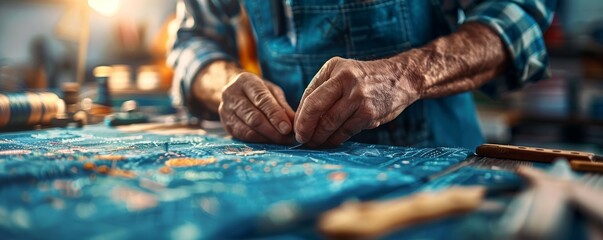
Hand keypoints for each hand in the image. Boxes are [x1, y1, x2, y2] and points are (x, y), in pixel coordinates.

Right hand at [219, 72, 294, 143]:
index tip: (288, 128)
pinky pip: (243, 137)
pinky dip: (258, 141)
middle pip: (253, 117)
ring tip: (282, 141)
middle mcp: (231, 95)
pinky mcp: (226, 125)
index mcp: (245, 81)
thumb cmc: (258, 90)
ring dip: (267, 138)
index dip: (275, 116)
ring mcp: (225, 111)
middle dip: (272, 130)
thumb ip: (282, 106)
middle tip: (287, 138)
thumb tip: (294, 123)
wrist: (235, 91)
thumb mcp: (272, 91)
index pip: (261, 100)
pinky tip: (270, 142)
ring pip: (247, 130)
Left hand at [294, 57, 420, 147]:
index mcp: (334, 69)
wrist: (400, 79)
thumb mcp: (341, 72)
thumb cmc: (364, 79)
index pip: (310, 97)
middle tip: (302, 139)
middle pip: (316, 111)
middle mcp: (345, 80)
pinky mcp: (369, 113)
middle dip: (305, 129)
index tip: (296, 129)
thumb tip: (301, 116)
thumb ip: (321, 89)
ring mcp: (358, 97)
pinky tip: (330, 142)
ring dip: (319, 137)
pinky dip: (335, 139)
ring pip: (330, 124)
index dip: (301, 117)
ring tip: (314, 143)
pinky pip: (345, 131)